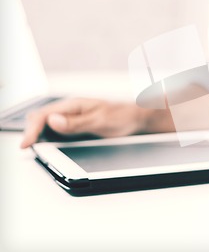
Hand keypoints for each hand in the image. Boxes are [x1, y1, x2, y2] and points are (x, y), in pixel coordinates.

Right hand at [21, 98, 172, 148]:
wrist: (138, 116)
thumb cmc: (122, 115)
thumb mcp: (100, 120)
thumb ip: (76, 122)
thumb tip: (52, 121)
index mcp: (74, 104)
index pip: (44, 115)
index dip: (32, 130)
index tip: (26, 144)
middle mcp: (71, 109)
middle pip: (41, 118)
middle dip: (31, 131)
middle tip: (27, 147)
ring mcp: (73, 116)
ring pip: (47, 123)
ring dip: (38, 133)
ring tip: (32, 146)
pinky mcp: (77, 124)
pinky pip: (57, 128)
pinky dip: (48, 135)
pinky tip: (47, 143)